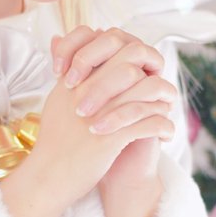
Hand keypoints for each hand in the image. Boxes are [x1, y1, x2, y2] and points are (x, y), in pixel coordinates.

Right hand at [0, 26, 174, 216]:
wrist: (48, 177)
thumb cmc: (55, 142)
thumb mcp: (56, 100)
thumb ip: (66, 71)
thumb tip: (60, 39)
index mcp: (74, 79)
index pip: (107, 45)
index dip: (131, 52)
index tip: (141, 69)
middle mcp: (86, 91)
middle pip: (130, 60)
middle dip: (152, 69)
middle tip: (160, 84)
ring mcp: (99, 113)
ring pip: (146, 89)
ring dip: (163, 99)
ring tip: (167, 109)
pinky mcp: (110, 138)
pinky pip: (149, 123)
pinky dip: (162, 126)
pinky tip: (164, 134)